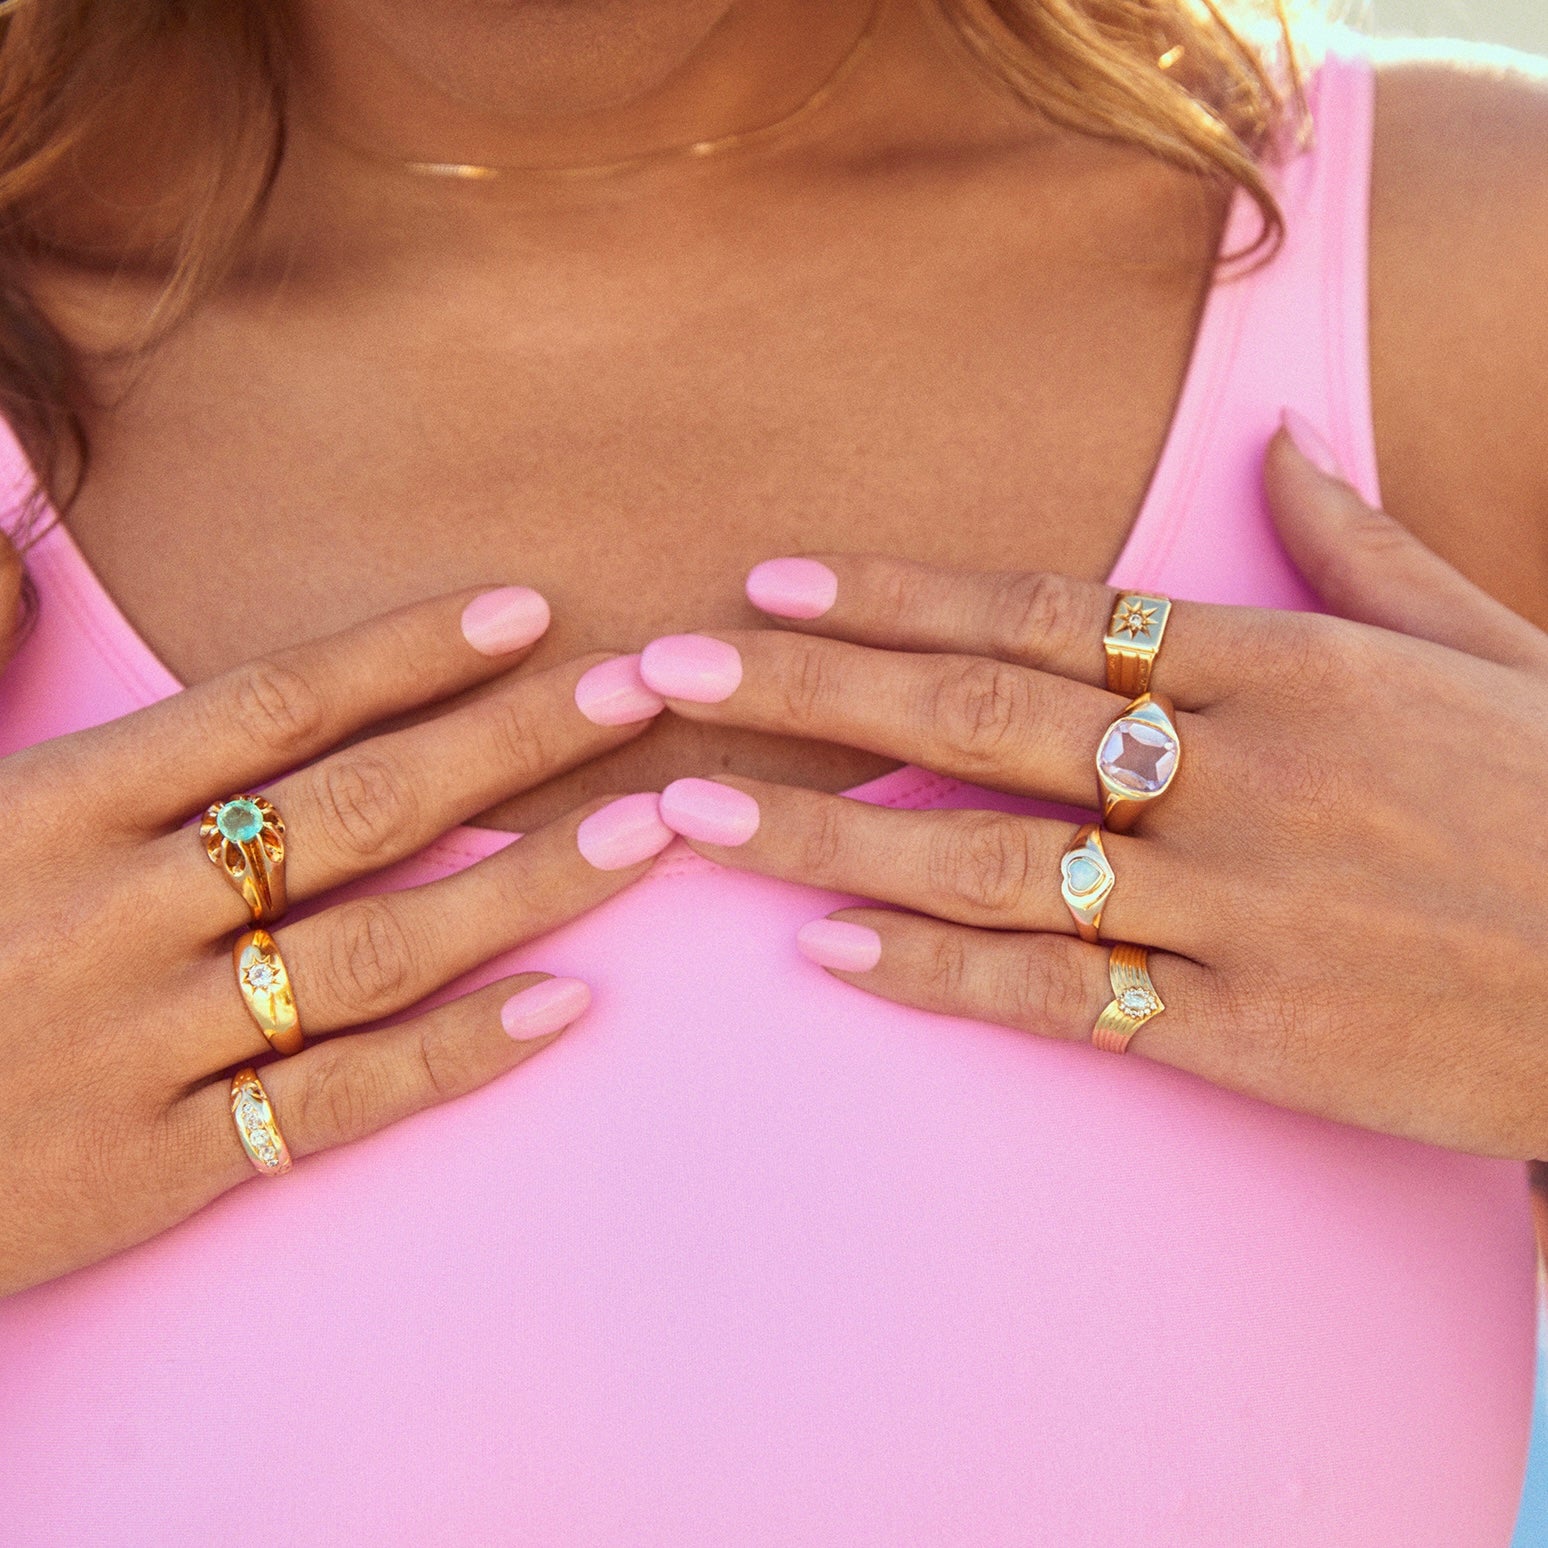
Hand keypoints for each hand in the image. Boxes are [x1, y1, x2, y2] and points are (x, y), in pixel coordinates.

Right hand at [0, 584, 671, 1295]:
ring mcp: (143, 1045)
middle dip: (516, 742)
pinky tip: (567, 1004)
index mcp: (50, 805)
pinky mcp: (161, 1165)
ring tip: (646, 832)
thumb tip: (21, 546)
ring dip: (530, 884)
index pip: (275, 704)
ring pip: (381, 949)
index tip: (528, 611)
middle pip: (361, 808)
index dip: (414, 651)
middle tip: (641, 690)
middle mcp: (113, 913)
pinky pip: (344, 1102)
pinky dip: (461, 1054)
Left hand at [638, 425, 1547, 1159]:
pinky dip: (934, 978)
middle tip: (666, 673)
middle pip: (978, 719)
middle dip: (810, 693)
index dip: (893, 599)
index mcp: (1281, 664)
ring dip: (823, 836)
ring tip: (691, 810)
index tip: (770, 584)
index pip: (1043, 613)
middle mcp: (1235, 774)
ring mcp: (1231, 908)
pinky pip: (1057, 995)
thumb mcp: (1481, 645)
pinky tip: (822, 961)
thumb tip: (1283, 448)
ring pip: (984, 859)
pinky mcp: (1240, 1034)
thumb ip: (1358, 549)